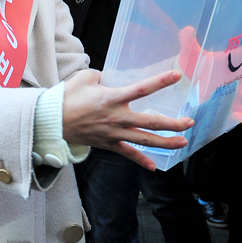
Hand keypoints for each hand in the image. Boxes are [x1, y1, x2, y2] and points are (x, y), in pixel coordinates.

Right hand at [63, 68, 193, 170]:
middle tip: (189, 122)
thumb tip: (109, 78)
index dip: (160, 82)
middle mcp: (117, 117)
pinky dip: (141, 160)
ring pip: (144, 140)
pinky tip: (154, 166)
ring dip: (165, 143)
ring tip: (182, 143)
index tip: (177, 75)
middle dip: (172, 123)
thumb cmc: (67, 97)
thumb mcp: (85, 78)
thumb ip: (101, 76)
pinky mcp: (108, 144)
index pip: (142, 89)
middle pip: (150, 122)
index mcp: (112, 98)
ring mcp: (114, 133)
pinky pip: (127, 154)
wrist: (52, 121)